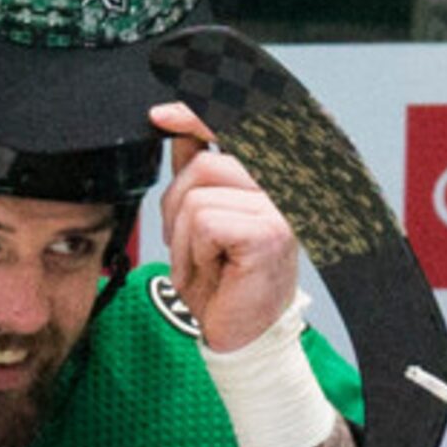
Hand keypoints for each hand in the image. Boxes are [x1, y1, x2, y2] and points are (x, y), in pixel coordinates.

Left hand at [150, 101, 300, 352]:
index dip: (194, 114)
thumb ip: (198, 166)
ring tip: (203, 260)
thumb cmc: (226, 279)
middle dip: (180, 203)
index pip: (235, 127)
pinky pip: (205, 222)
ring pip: (199, 196)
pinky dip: (194, 251)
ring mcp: (282, 209)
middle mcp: (286, 188)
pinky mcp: (270, 232)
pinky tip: (212, 270)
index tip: (159, 116)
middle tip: (188, 240)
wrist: (239, 333)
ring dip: (184, 235)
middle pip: (207, 164)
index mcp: (273, 177)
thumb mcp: (204, 214)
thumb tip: (177, 125)